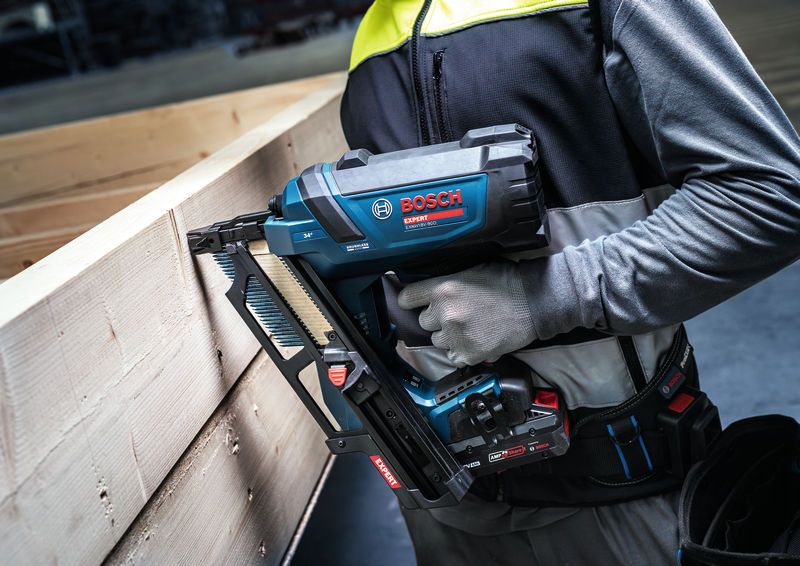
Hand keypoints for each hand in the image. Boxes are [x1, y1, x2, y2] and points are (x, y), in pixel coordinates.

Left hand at [397, 262, 537, 366]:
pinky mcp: (469, 354)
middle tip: (458, 312)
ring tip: (470, 326)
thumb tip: (428, 291)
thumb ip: (446, 282)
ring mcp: (456, 336)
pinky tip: (475, 339)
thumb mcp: (470, 270)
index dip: (410, 300)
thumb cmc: (506, 282)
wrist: (534, 301)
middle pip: (424, 322)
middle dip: (437, 318)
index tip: (413, 303)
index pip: (407, 298)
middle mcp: (445, 313)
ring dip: (449, 335)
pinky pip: (453, 357)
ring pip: (437, 341)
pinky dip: (461, 351)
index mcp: (443, 289)